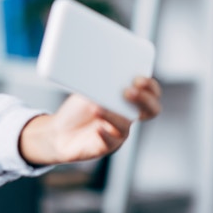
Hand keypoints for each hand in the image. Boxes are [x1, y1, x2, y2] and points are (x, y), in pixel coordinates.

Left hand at [18, 76, 160, 165]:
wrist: (60, 133)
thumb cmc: (78, 111)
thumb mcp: (88, 91)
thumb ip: (99, 82)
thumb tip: (99, 66)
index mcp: (128, 101)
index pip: (151, 93)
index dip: (150, 87)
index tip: (138, 78)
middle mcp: (128, 117)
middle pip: (152, 110)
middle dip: (144, 99)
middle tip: (127, 91)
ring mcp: (119, 132)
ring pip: (125, 125)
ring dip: (113, 115)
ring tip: (97, 107)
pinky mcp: (106, 145)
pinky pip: (110, 141)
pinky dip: (105, 134)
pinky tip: (98, 128)